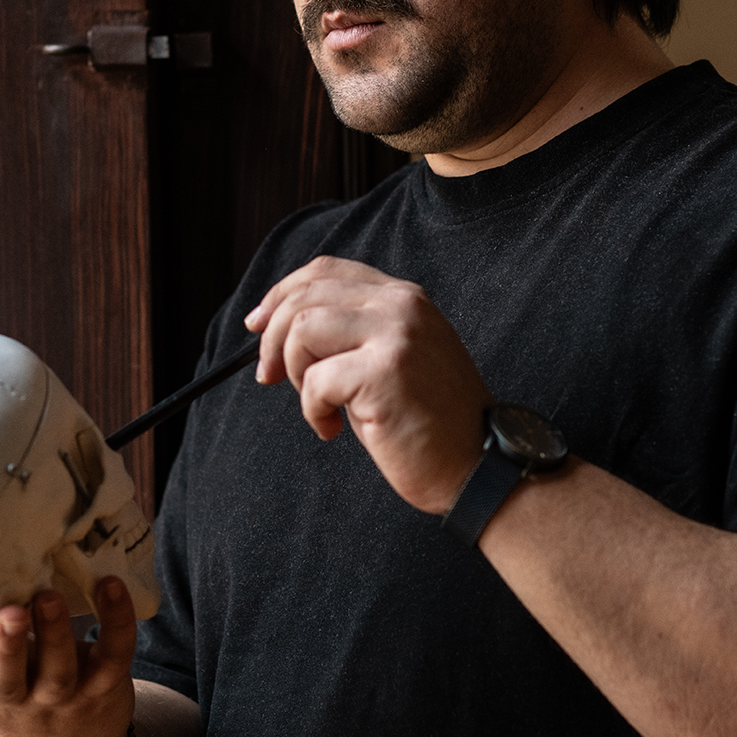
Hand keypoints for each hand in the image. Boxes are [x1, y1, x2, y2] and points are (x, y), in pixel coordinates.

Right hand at [0, 575, 137, 736]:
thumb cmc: (8, 688)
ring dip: (55, 633)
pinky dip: (115, 620)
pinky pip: (113, 654)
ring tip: (50, 596)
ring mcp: (59, 697)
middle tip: (6, 613)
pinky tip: (110, 586)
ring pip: (59, 670)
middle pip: (4, 681)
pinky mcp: (102, 685)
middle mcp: (12, 697)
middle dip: (4, 648)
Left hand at [246, 255, 489, 512]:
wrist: (478, 466)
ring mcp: (396, 335)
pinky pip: (316, 381)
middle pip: (305, 294)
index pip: (326, 270)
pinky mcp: (385, 372)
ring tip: (319, 404)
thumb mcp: (394, 358)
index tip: (257, 325)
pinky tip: (333, 429)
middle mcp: (402, 305)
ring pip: (302, 329)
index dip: (281, 293)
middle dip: (272, 338)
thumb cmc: (431, 423)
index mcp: (404, 297)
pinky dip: (312, 410)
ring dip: (295, 372)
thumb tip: (280, 329)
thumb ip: (353, 331)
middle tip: (270, 377)